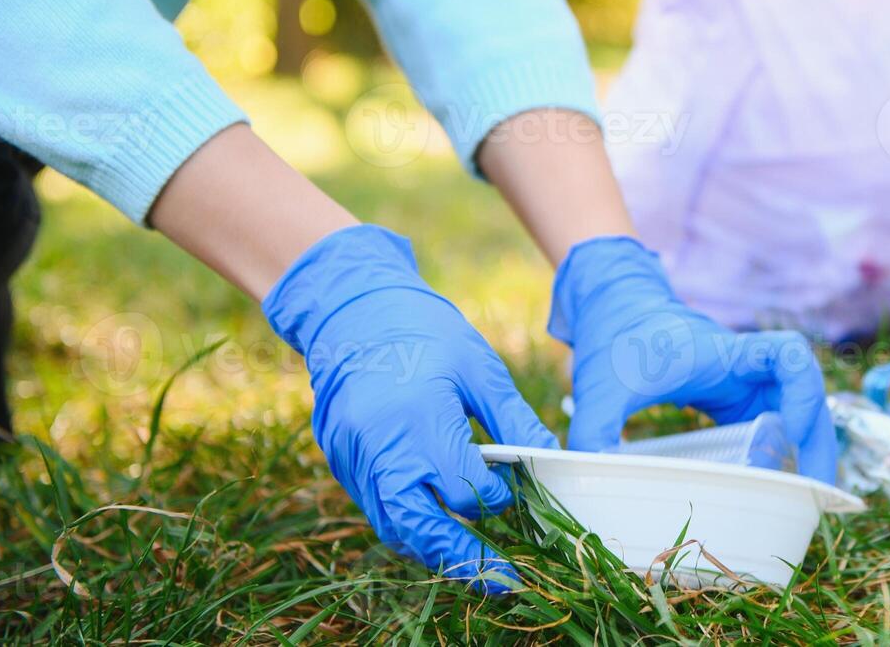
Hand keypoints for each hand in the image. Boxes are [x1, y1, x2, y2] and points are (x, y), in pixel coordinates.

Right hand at [263, 225, 555, 591]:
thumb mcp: (479, 368)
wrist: (353, 309)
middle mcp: (380, 447)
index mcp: (420, 420)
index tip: (514, 490)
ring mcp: (352, 458)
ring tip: (470, 563)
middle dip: (462, 556)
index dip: (496, 496)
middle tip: (503, 580)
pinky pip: (373, 508)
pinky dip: (405, 524)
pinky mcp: (338, 459)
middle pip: (422, 525)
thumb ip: (514, 420)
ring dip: (431, 548)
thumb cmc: (425, 330)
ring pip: (393, 526)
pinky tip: (433, 527)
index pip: (466, 488)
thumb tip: (551, 460)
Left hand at [548, 236, 836, 482]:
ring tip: (802, 501)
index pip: (789, 356)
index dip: (804, 392)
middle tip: (814, 491)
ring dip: (806, 452)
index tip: (790, 431)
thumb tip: (589, 482)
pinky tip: (773, 490)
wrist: (614, 311)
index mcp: (725, 355)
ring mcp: (743, 387)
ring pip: (795, 415)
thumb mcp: (601, 387)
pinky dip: (780, 456)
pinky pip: (771, 427)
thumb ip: (593, 431)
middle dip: (818, 441)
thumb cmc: (615, 339)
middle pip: (806, 396)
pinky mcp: (733, 404)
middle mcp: (745, 369)